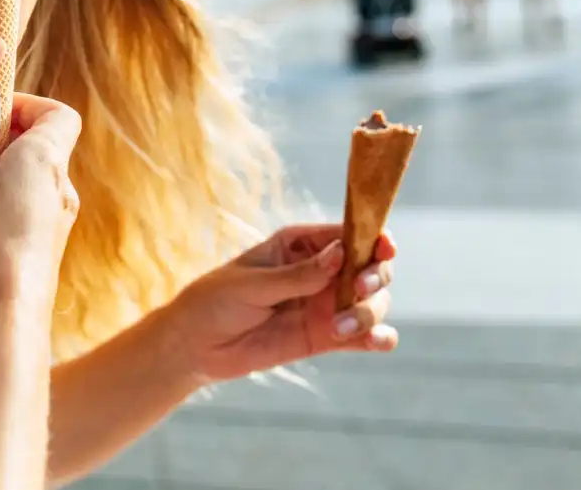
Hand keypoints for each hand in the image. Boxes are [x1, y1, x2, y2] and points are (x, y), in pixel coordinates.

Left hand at [163, 224, 396, 385]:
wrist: (196, 346)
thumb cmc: (214, 301)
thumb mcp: (251, 284)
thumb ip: (297, 275)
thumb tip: (341, 253)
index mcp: (298, 244)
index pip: (347, 234)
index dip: (372, 238)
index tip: (384, 248)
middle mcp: (320, 270)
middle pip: (370, 266)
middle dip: (374, 276)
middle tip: (358, 288)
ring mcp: (326, 304)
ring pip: (373, 302)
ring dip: (369, 313)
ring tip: (339, 328)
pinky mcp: (328, 336)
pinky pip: (367, 335)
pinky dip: (379, 338)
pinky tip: (375, 341)